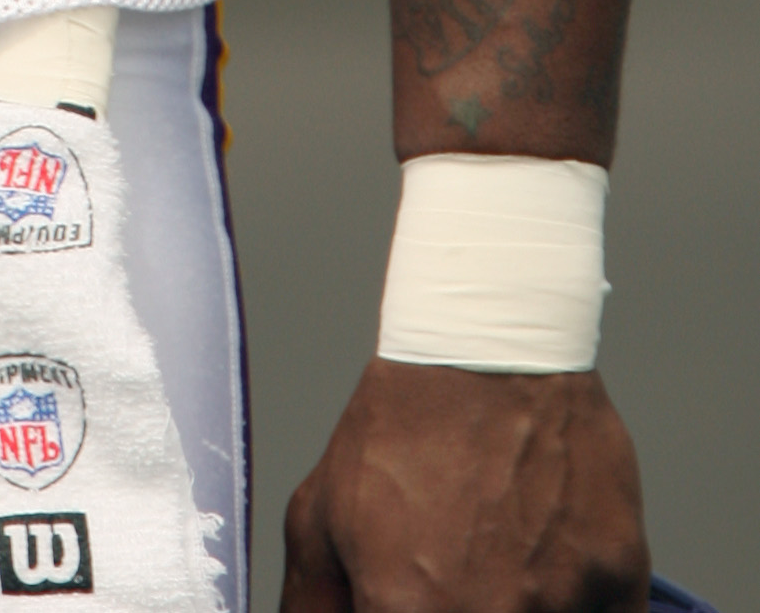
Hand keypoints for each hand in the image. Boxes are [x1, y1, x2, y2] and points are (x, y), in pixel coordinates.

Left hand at [282, 359, 647, 612]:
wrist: (484, 347)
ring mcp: (564, 607)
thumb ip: (314, 607)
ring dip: (520, 611)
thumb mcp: (322, 517)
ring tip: (498, 568)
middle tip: (460, 589)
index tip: (402, 609)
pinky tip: (544, 571)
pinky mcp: (619, 582)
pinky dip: (576, 610)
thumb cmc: (401, 428)